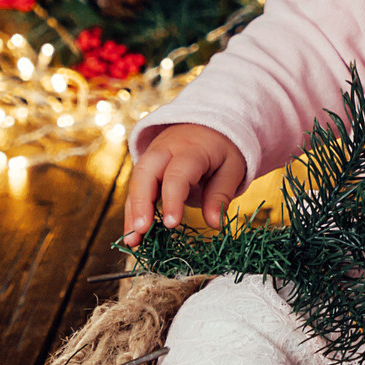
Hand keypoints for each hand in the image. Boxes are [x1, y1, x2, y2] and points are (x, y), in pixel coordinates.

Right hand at [124, 123, 248, 243]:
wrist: (207, 123)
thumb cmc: (221, 149)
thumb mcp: (232, 167)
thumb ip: (221, 195)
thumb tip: (215, 224)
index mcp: (190, 148)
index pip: (176, 173)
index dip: (172, 199)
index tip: (170, 224)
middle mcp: (165, 150)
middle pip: (145, 173)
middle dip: (141, 203)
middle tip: (141, 231)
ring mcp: (152, 157)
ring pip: (136, 182)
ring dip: (132, 212)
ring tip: (132, 241)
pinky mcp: (146, 167)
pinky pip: (136, 188)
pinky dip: (133, 211)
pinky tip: (133, 233)